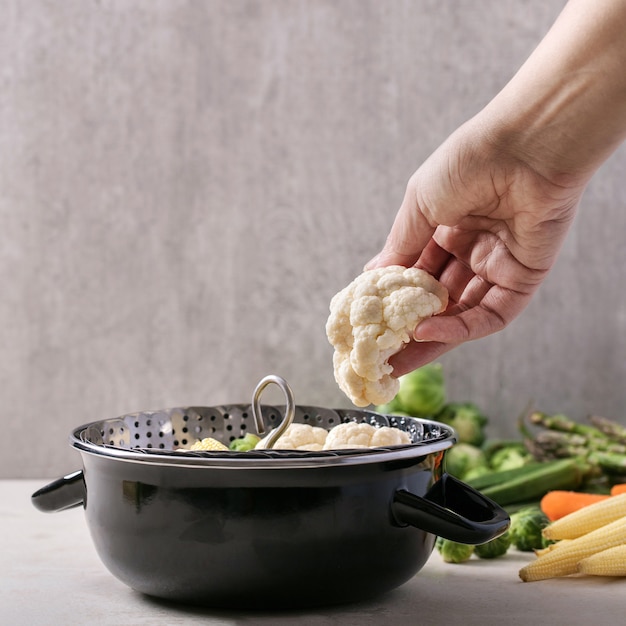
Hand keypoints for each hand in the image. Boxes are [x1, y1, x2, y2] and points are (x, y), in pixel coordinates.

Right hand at [366, 117, 585, 374]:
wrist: (525, 145)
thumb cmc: (469, 162)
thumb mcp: (419, 204)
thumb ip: (400, 245)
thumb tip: (371, 277)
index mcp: (445, 231)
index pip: (416, 277)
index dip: (394, 301)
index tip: (369, 322)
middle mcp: (470, 252)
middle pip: (437, 302)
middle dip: (409, 330)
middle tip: (381, 355)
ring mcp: (496, 267)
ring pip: (461, 315)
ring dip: (431, 338)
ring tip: (398, 359)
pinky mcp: (522, 279)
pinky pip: (490, 313)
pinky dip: (459, 326)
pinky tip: (427, 331)